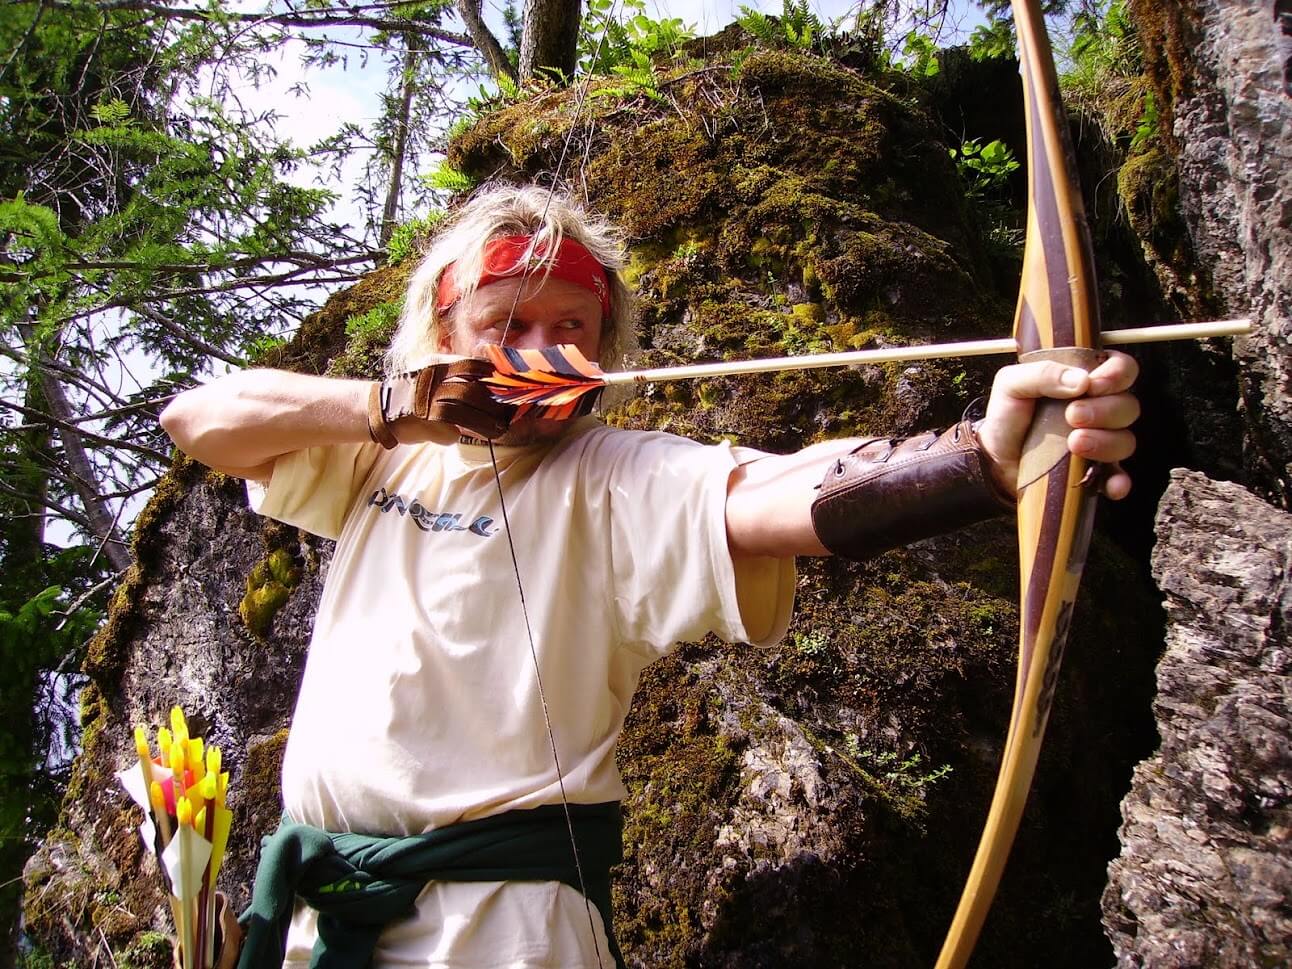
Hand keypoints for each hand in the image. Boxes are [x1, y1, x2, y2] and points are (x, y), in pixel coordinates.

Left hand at [977, 350, 1139, 499]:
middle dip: (1105, 410)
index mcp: (1084, 382)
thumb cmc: (1007, 416)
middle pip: (1128, 406)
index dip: (1117, 375)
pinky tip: (1110, 484)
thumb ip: (1043, 373)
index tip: (1093, 386)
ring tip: (1074, 444)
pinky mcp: (1095, 472)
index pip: (1122, 369)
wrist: (994, 458)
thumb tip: (1081, 380)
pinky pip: (1119, 478)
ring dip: (1106, 442)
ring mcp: (1100, 442)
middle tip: (1072, 416)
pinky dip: (1119, 481)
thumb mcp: (1012, 384)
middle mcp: (1099, 410)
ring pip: (1125, 440)